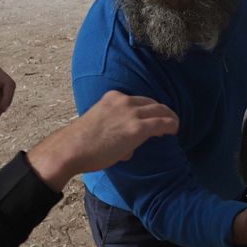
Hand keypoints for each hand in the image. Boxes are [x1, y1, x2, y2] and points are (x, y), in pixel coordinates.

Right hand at [27, 90, 178, 189]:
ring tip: (174, 126)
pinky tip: (175, 131)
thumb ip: (114, 131)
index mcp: (113, 97)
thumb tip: (128, 148)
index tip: (152, 118)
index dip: (148, 109)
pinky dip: (172, 125)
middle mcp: (123, 101)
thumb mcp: (98, 125)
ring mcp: (131, 113)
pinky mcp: (138, 128)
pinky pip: (163, 123)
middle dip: (161, 112)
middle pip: (152, 102)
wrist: (72, 149)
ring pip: (161, 110)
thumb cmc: (81, 144)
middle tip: (167, 122)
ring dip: (170, 118)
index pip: (137, 100)